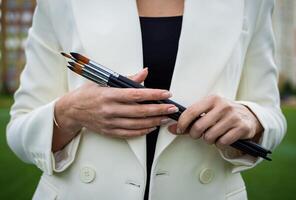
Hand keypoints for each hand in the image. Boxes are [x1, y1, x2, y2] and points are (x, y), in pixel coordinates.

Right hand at [55, 68, 178, 138]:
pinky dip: (142, 132)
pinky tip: (151, 127)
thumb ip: (126, 79)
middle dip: (159, 109)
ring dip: (154, 121)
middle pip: (140, 111)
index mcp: (109, 95)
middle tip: (172, 108)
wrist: (71, 111)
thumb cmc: (87, 94)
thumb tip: (144, 72)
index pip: (136, 94)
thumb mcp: (103, 82)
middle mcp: (110, 110)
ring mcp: (110, 123)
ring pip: (137, 124)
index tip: (166, 94)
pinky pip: (129, 134)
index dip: (153, 94)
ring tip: (165, 118)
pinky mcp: (109, 132)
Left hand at [167, 95, 262, 147]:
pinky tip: (222, 138)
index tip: (179, 129)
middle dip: (194, 134)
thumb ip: (189, 121)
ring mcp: (233, 117)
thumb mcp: (207, 112)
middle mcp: (223, 106)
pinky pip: (222, 142)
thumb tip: (171, 128)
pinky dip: (219, 144)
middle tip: (197, 134)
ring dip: (208, 140)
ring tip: (212, 135)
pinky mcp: (241, 128)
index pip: (192, 111)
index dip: (182, 123)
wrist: (248, 116)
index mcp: (212, 99)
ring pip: (210, 136)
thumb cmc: (223, 114)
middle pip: (199, 127)